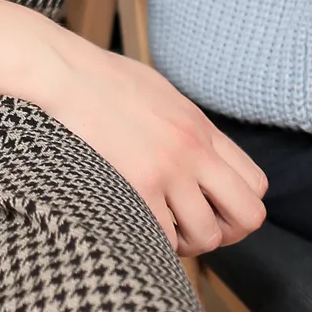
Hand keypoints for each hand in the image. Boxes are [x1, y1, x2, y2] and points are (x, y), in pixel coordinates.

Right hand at [0, 0, 265, 257]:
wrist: (56, 71)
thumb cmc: (97, 79)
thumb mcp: (159, 93)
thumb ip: (187, 128)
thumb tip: (202, 158)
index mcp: (200, 127)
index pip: (255, 185)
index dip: (237, 206)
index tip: (212, 209)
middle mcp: (192, 151)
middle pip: (246, 217)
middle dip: (225, 232)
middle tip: (194, 229)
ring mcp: (167, 172)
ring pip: (205, 236)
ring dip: (185, 241)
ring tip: (157, 226)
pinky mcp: (136, 189)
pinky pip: (164, 239)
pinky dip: (153, 241)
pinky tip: (133, 223)